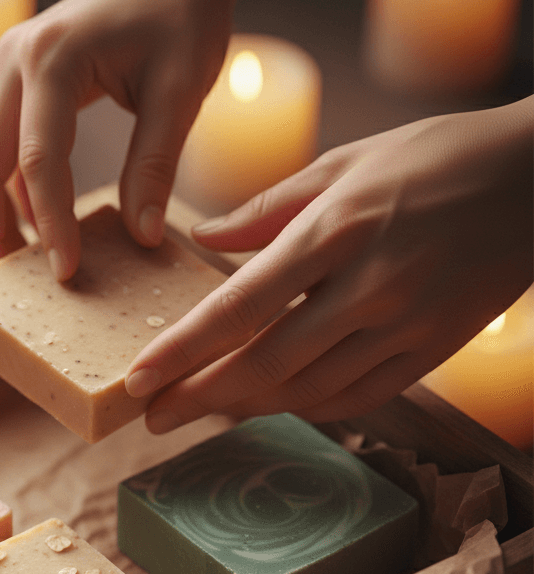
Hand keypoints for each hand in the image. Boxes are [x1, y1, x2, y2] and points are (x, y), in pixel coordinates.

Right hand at [0, 0, 264, 279]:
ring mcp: (6, 74)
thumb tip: (142, 238)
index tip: (66, 275)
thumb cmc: (182, 15)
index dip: (50, 226)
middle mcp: (12, 64)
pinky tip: (31, 234)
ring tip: (14, 270)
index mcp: (52, 59)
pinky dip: (3, 197)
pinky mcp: (14, 88)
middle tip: (8, 288)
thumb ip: (155, 164)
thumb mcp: (180, 90)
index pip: (38, 163)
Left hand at [126, 96, 533, 429]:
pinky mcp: (434, 351)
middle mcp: (369, 287)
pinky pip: (357, 396)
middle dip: (200, 396)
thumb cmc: (436, 157)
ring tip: (199, 410)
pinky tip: (270, 405)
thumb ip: (267, 209)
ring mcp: (406, 326)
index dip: (182, 351)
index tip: (138, 379)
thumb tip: (201, 239)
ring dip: (245, 407)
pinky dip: (306, 406)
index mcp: (337, 230)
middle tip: (152, 416)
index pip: (239, 306)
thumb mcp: (346, 162)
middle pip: (265, 363)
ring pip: (308, 389)